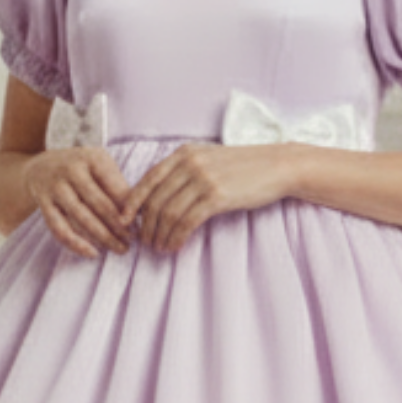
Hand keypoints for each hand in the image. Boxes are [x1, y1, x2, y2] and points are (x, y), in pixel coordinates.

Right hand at [21, 146, 134, 257]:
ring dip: (103, 238)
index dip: (129, 211)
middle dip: (119, 227)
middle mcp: (71, 169)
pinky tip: (92, 254)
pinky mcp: (43, 202)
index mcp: (92, 158)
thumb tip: (140, 214)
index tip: (139, 227)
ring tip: (119, 249)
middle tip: (131, 242)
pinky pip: (59, 229)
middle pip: (100, 205)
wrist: (41, 167)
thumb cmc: (81, 170)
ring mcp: (55, 186)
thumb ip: (118, 186)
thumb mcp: (101, 167)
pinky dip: (76, 244)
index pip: (116, 189)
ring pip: (81, 218)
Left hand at [121, 143, 294, 254]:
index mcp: (183, 153)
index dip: (132, 203)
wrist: (277, 166)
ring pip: (168, 213)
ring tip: (159, 248)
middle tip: (146, 243)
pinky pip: (186, 221)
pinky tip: (175, 246)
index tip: (124, 221)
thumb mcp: (209, 160)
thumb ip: (184, 171)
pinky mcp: (216, 196)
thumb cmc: (244, 167)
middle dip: (145, 226)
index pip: (147, 179)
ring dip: (160, 235)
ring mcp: (202, 179)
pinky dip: (176, 237)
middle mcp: (189, 163)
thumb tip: (159, 197)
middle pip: (155, 199)